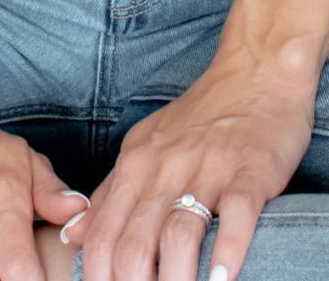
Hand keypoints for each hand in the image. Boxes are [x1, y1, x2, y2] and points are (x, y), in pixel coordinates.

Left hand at [60, 60, 315, 280]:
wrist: (256, 69)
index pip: (102, 234)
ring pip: (179, 234)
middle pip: (135, 242)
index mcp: (136, 163)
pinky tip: (222, 279)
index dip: (96, 280)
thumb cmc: (203, 116)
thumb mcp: (147, 145)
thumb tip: (72, 237)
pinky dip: (228, 253)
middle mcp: (166, 166)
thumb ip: (112, 191)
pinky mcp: (249, 171)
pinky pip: (235, 216)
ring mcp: (208, 168)